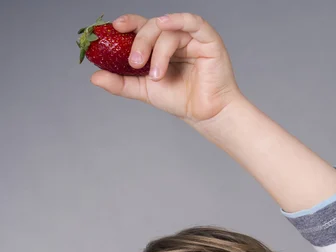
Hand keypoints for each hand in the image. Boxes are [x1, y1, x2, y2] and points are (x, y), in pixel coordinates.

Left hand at [90, 12, 242, 123]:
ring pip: (168, 30)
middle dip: (140, 42)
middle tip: (134, 63)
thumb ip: (120, 83)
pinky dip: (177, 19)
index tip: (112, 29)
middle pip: (151, 26)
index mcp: (159, 46)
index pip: (140, 28)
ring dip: (158, 51)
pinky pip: (192, 21)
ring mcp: (191, 37)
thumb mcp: (144, 90)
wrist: (204, 115)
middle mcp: (174, 38)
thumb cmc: (180, 100)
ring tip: (156, 76)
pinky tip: (165, 25)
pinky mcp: (208, 39)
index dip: (126, 25)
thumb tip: (94, 76)